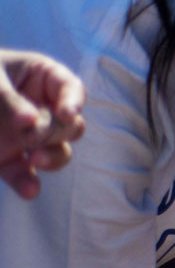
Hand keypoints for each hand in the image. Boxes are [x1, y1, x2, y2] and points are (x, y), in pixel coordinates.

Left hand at [1, 49, 84, 198]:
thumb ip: (8, 101)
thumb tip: (30, 123)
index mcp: (39, 78)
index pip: (70, 87)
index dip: (74, 101)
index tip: (67, 114)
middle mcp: (39, 108)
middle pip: (69, 124)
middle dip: (56, 131)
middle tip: (34, 135)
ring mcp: (25, 136)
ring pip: (57, 151)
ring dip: (53, 158)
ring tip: (36, 160)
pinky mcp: (8, 159)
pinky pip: (24, 174)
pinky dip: (27, 182)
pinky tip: (29, 190)